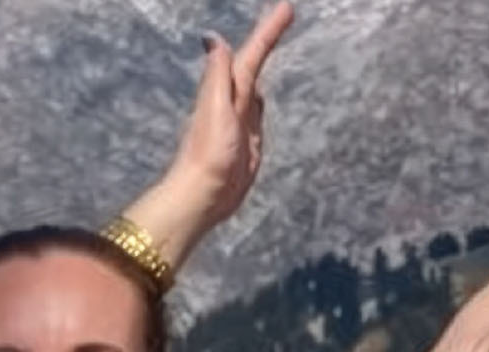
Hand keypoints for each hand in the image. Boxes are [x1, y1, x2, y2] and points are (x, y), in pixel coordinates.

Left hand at [164, 2, 295, 235]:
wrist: (203, 196)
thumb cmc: (208, 156)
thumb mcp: (215, 111)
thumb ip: (218, 77)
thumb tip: (215, 40)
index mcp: (227, 92)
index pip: (250, 55)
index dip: (267, 32)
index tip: (285, 7)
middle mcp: (232, 102)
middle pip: (253, 62)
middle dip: (267, 38)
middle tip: (285, 12)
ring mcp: (239, 121)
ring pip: (253, 82)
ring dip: (262, 60)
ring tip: (273, 38)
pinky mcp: (246, 141)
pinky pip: (255, 110)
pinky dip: (259, 94)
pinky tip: (260, 92)